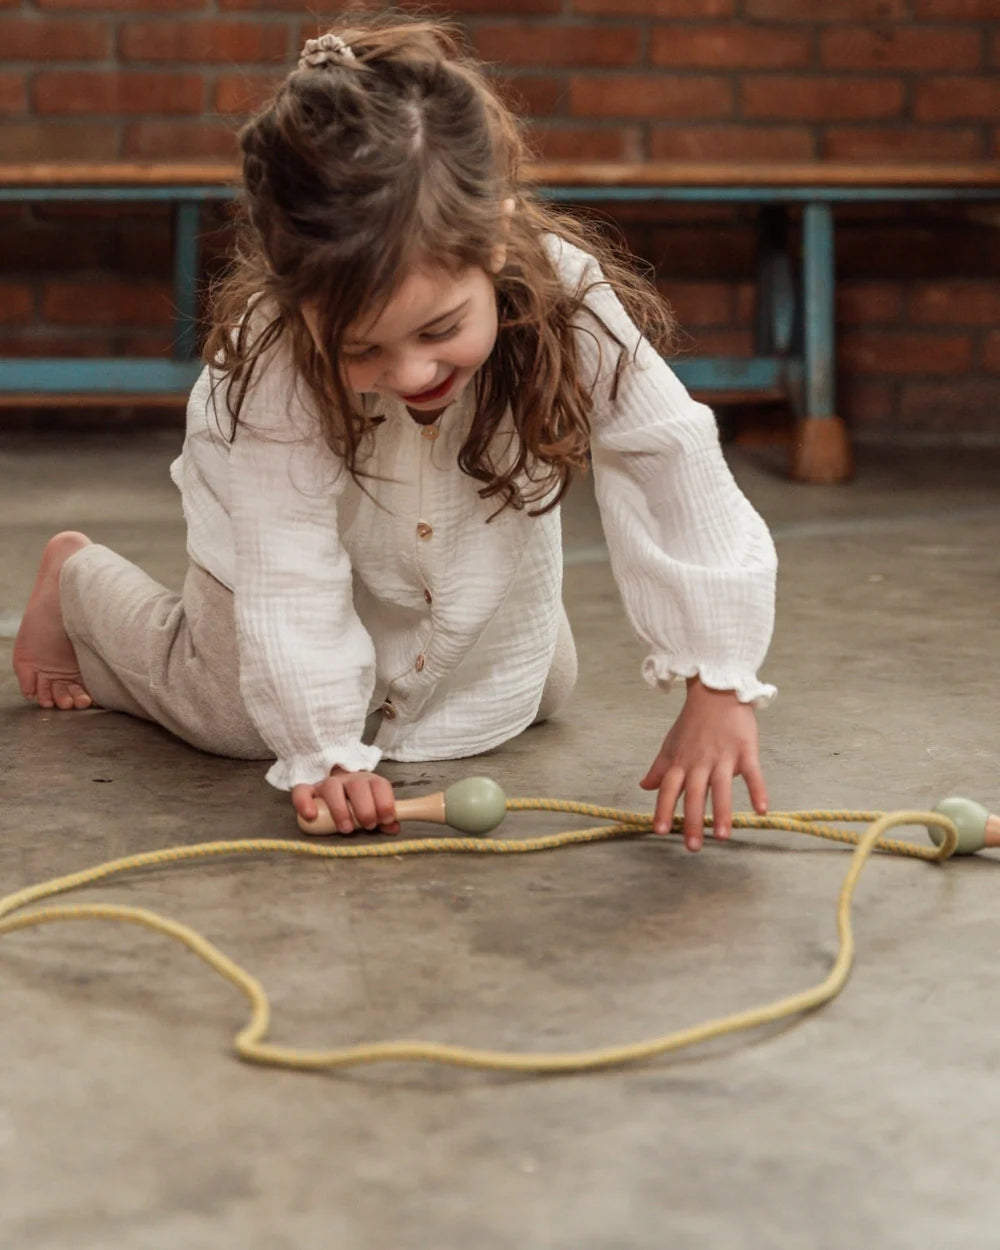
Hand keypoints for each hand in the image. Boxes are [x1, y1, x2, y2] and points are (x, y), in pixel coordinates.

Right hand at [292, 767, 399, 835]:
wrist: (333, 784)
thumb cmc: (357, 802)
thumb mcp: (373, 807)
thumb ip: (384, 817)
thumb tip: (394, 827)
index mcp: (369, 782)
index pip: (379, 785)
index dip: (385, 802)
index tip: (385, 819)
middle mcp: (349, 779)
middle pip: (357, 786)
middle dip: (365, 808)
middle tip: (368, 825)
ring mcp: (327, 784)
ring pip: (332, 788)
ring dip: (340, 809)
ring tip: (345, 828)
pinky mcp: (308, 791)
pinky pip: (302, 792)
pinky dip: (304, 803)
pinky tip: (310, 816)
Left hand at [639, 677, 767, 852]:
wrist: (717, 691)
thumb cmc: (693, 723)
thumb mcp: (671, 745)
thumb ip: (659, 769)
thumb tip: (644, 787)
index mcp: (681, 762)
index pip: (668, 789)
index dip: (663, 809)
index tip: (660, 831)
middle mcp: (700, 762)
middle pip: (694, 794)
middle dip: (692, 821)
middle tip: (692, 847)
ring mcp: (723, 756)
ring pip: (721, 787)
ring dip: (722, 812)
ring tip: (722, 837)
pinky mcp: (746, 750)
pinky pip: (752, 773)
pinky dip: (757, 790)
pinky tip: (761, 810)